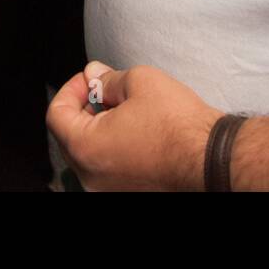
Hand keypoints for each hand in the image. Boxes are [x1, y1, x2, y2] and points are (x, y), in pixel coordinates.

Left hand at [47, 60, 223, 190]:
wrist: (212, 158)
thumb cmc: (176, 123)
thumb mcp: (138, 82)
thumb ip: (106, 79)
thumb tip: (93, 75)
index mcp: (85, 149)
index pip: (56, 115)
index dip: (71, 89)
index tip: (91, 80)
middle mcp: (91, 177)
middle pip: (70, 136)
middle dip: (85, 108)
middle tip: (107, 90)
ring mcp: (109, 190)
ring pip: (89, 154)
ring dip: (99, 128)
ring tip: (126, 109)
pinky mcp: (128, 193)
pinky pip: (107, 168)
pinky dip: (113, 147)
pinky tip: (136, 131)